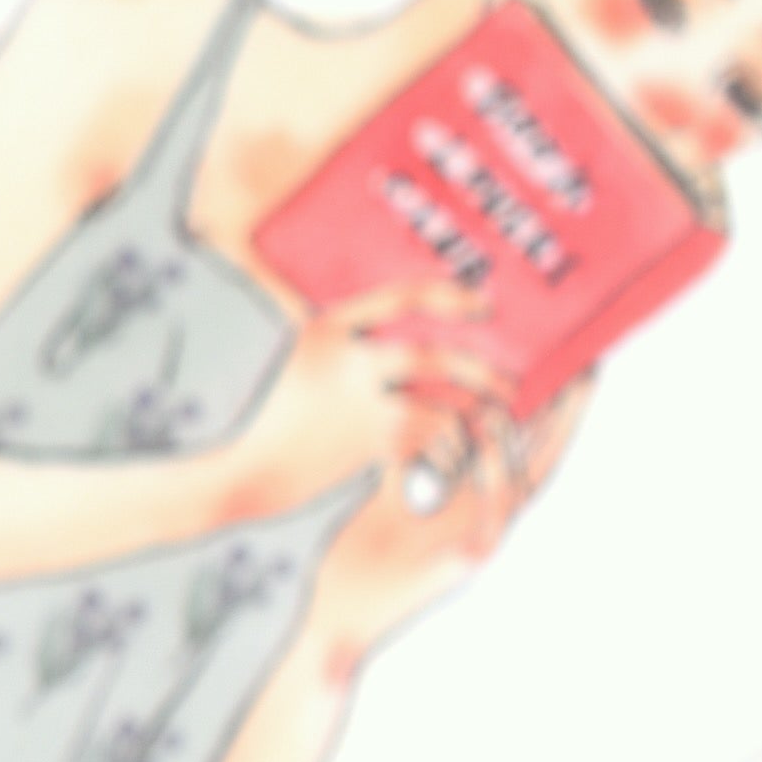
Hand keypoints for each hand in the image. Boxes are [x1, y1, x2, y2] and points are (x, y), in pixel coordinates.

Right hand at [233, 279, 516, 507]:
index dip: (450, 296)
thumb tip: (421, 334)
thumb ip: (352, 338)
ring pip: (439, 407)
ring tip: (489, 419)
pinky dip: (451, 445)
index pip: (402, 297)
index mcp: (329, 328)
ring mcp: (359, 405)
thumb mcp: (305, 357)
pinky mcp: (368, 443)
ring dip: (472, 414)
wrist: (255, 464)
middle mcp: (347, 363)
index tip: (483, 304)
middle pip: (431, 359)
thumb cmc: (283, 409)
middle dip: (477, 372)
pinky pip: (429, 439)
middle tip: (505, 385)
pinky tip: (457, 449)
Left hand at [315, 366, 589, 651]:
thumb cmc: (354, 563)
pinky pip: (488, 512)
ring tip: (560, 391)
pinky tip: (495, 444)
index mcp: (468, 507)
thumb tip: (409, 415)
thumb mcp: (381, 502)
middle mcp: (483, 524)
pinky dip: (495, 477)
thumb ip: (404, 464)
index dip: (538, 413)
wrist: (333, 618)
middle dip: (564, 416)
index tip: (555, 368)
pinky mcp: (463, 564)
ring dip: (543, 437)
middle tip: (586, 367)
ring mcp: (479, 545)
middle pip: (537, 460)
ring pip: (524, 483)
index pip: (514, 451)